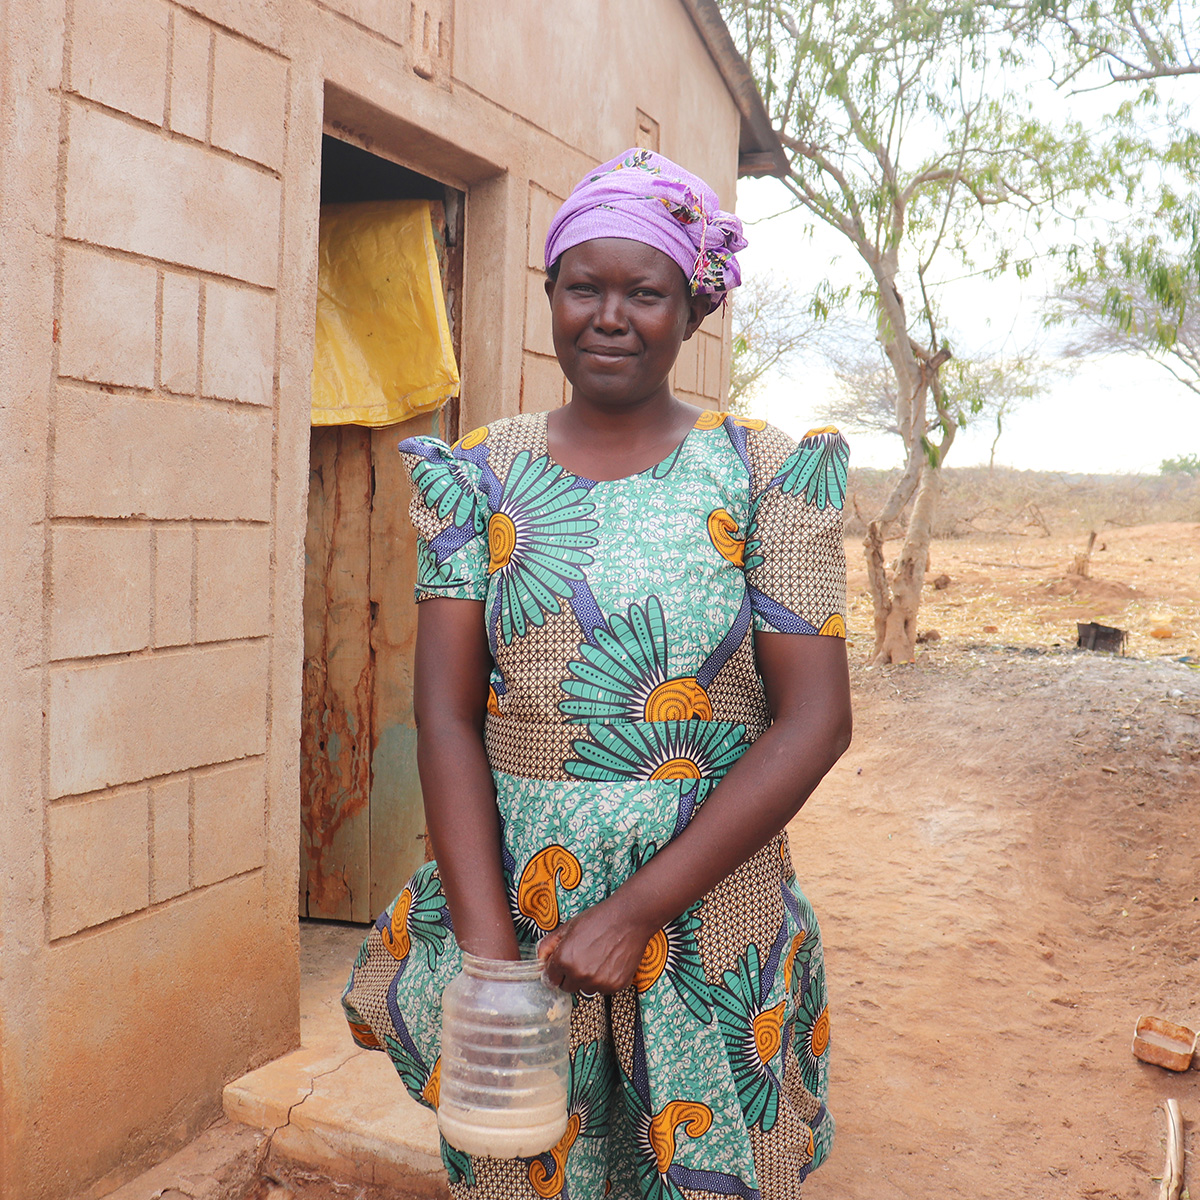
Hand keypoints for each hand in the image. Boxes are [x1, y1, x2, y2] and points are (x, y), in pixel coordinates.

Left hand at [538, 895, 657, 995]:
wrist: (629, 919)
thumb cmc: (599, 920)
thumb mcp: (568, 927)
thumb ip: (549, 944)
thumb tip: (540, 958)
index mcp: (564, 960)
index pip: (551, 980)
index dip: (556, 971)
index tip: (562, 966)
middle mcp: (580, 974)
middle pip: (567, 987)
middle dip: (571, 976)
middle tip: (582, 958)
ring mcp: (598, 982)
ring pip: (586, 989)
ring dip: (588, 979)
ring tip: (598, 958)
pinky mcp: (615, 985)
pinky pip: (603, 990)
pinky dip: (605, 979)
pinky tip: (609, 962)